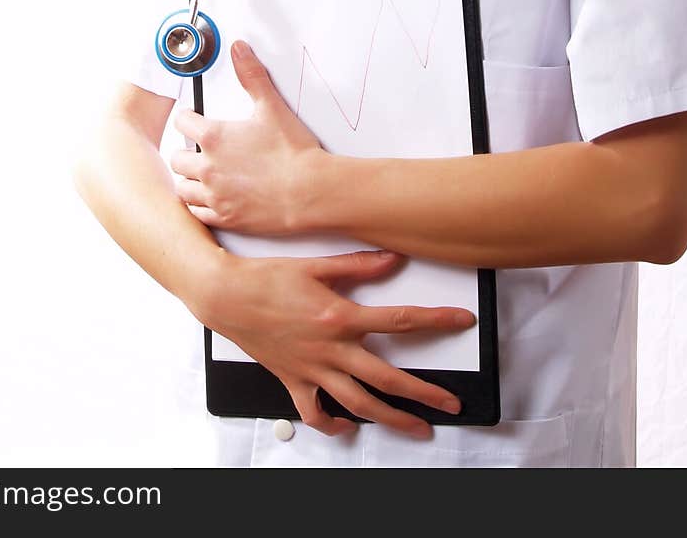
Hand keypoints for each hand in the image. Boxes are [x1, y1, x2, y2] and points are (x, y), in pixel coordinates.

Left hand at [171, 40, 319, 233]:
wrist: (310, 192)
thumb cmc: (292, 152)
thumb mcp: (271, 107)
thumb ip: (251, 76)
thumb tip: (238, 49)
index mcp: (213, 138)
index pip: (181, 122)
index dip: (187, 118)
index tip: (193, 119)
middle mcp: (207, 168)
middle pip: (176, 157)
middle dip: (185, 151)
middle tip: (199, 149)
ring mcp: (214, 196)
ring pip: (182, 188)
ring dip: (189, 180)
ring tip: (202, 175)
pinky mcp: (225, 218)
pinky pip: (197, 213)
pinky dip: (200, 205)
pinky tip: (211, 199)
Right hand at [201, 247, 475, 437]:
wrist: (225, 296)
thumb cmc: (266, 278)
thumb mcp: (315, 265)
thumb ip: (357, 265)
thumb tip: (393, 259)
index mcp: (340, 317)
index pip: (398, 321)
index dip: (435, 321)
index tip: (462, 322)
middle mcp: (330, 349)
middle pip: (387, 378)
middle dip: (424, 393)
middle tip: (451, 404)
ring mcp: (312, 369)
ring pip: (358, 404)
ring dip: (391, 419)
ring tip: (417, 428)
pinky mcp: (293, 381)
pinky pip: (315, 413)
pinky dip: (333, 424)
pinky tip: (348, 426)